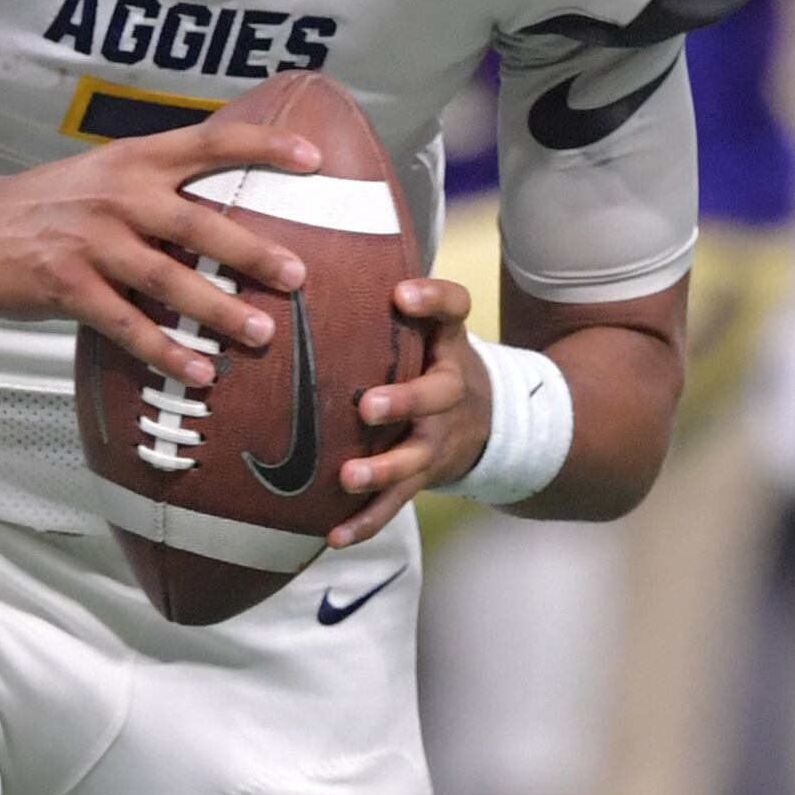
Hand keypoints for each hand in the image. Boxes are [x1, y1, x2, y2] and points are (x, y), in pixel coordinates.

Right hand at [0, 116, 321, 384]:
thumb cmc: (47, 205)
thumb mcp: (102, 174)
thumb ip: (158, 186)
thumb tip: (227, 211)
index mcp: (134, 160)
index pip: (209, 141)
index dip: (263, 146)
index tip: (314, 159)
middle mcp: (117, 195)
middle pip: (198, 222)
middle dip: (252, 251)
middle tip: (298, 275)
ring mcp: (91, 241)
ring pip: (168, 279)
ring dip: (217, 310)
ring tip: (258, 333)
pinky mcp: (66, 285)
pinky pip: (127, 324)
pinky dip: (165, 350)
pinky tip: (196, 370)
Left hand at [334, 273, 487, 546]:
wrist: (491, 423)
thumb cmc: (431, 361)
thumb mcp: (427, 327)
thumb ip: (384, 300)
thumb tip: (303, 258)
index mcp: (446, 344)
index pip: (454, 309)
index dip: (433, 300)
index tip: (402, 294)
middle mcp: (449, 390)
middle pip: (437, 394)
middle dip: (404, 401)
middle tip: (368, 406)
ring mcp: (437, 438)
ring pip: (414, 457)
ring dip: (381, 469)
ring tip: (347, 477)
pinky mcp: (423, 476)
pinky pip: (396, 502)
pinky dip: (365, 521)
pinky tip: (333, 535)